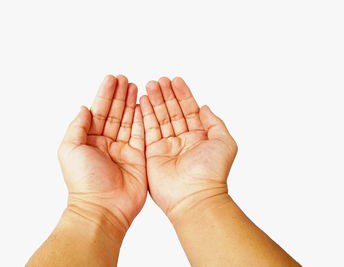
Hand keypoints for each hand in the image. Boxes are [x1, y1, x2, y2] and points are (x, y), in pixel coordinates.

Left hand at [58, 75, 146, 235]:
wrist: (104, 207)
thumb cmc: (84, 181)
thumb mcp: (70, 149)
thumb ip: (77, 127)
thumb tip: (83, 108)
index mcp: (89, 141)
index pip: (98, 112)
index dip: (105, 95)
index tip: (111, 79)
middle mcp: (106, 144)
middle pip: (115, 113)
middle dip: (120, 95)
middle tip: (125, 79)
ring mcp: (123, 150)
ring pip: (129, 121)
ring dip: (131, 103)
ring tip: (136, 86)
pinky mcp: (138, 157)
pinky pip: (142, 133)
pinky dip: (143, 118)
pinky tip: (143, 105)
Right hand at [139, 77, 236, 220]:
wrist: (194, 196)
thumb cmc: (212, 172)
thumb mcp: (225, 143)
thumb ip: (215, 123)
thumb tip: (205, 107)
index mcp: (199, 136)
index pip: (189, 110)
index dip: (183, 94)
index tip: (176, 80)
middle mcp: (182, 140)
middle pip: (172, 111)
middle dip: (166, 95)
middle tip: (159, 80)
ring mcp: (166, 146)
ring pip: (159, 118)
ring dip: (154, 101)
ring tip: (149, 85)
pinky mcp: (152, 154)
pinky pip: (148, 130)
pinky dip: (144, 115)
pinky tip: (142, 102)